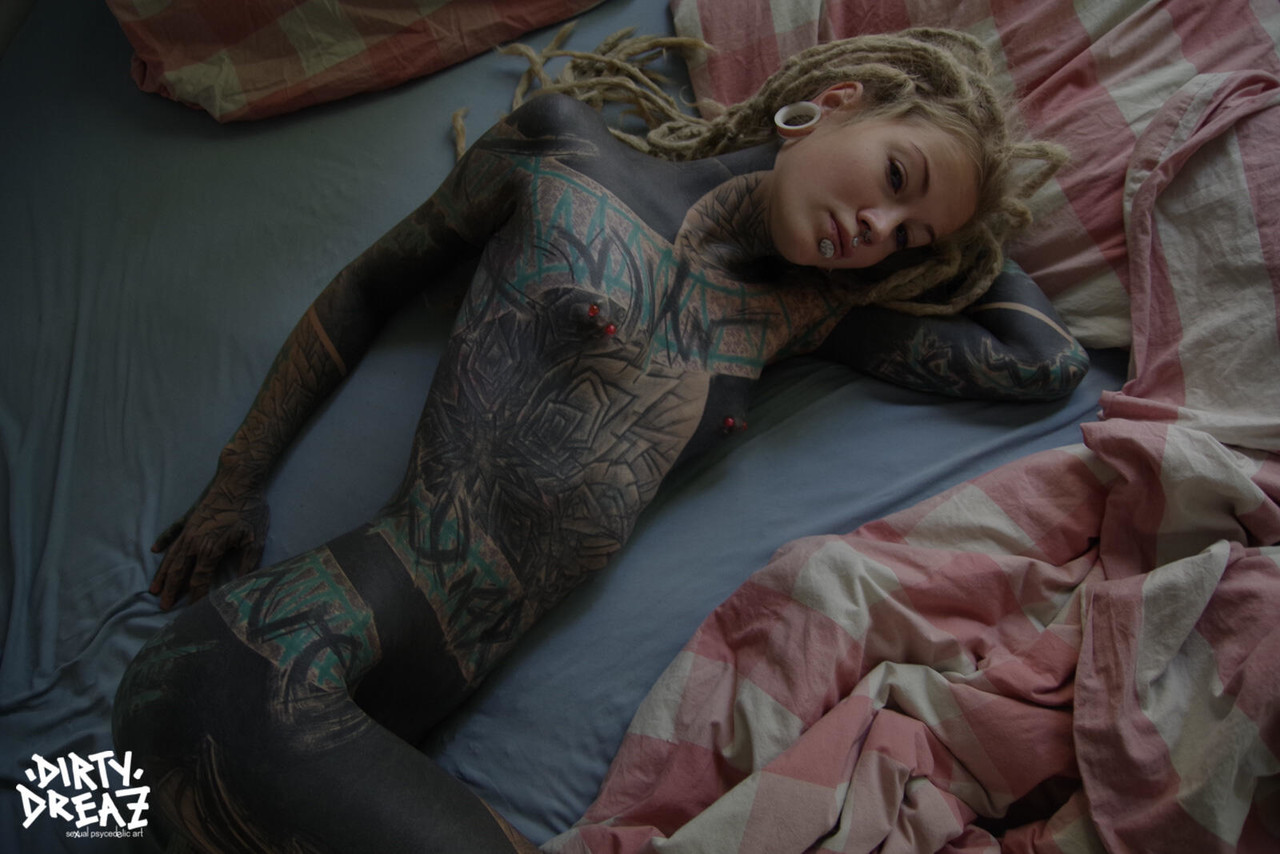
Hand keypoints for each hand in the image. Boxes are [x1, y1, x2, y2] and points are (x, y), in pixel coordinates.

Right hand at [149, 476, 269, 608]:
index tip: (193, 611)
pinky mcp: (189, 517)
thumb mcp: (255, 539)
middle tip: (164, 606)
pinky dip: (164, 542)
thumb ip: (248, 564)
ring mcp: (189, 529)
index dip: (196, 596)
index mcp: (210, 549)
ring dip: (163, 573)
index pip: (199, 580)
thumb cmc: (249, 508)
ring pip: (172, 556)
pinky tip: (156, 550)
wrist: (238, 479)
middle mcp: (194, 542)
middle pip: (178, 571)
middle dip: (171, 590)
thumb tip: (244, 585)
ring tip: (154, 589)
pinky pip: (172, 532)